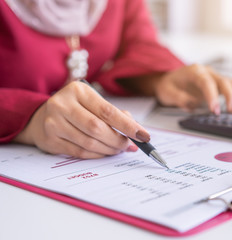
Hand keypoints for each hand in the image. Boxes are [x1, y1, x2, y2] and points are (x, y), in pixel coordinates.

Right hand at [13, 81, 150, 158]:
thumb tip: (137, 133)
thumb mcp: (94, 103)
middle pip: (98, 128)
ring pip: (89, 142)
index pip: (108, 111)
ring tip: (119, 149)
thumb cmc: (77, 109)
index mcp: (78, 91)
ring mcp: (54, 123)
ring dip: (109, 149)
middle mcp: (63, 104)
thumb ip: (116, 115)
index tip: (143, 135)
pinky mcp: (50, 139)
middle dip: (118, 140)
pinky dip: (97, 155)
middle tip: (130, 146)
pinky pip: (80, 152)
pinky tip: (105, 152)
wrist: (42, 116)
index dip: (128, 125)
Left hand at [154, 64, 231, 113]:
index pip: (206, 82)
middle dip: (230, 96)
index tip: (215, 110)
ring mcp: (214, 76)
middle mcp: (206, 71)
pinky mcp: (217, 82)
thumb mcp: (168, 93)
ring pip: (230, 82)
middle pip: (223, 80)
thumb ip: (180, 98)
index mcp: (194, 72)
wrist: (168, 80)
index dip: (213, 96)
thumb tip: (193, 104)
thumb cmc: (168, 86)